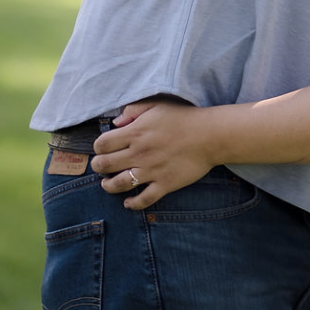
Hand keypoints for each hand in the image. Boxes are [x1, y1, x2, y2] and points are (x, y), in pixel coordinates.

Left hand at [91, 100, 215, 209]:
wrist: (211, 135)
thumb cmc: (184, 117)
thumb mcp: (157, 105)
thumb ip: (133, 111)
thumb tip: (115, 123)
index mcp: (135, 132)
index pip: (102, 144)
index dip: (98, 147)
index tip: (103, 148)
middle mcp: (139, 153)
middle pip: (104, 165)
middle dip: (98, 166)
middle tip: (101, 166)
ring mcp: (151, 170)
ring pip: (118, 184)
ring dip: (108, 186)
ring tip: (107, 184)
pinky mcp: (164, 184)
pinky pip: (143, 199)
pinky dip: (132, 204)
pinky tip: (128, 202)